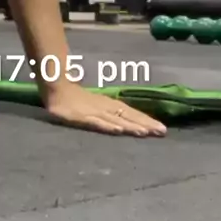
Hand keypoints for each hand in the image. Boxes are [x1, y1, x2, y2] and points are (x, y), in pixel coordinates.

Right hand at [45, 84, 166, 136]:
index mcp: (110, 105)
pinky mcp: (83, 116)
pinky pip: (97, 122)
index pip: (132, 113)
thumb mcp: (96, 106)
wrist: (57, 87)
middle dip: (146, 124)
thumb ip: (109, 114)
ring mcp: (95, 112)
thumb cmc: (77, 98)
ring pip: (116, 119)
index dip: (147, 120)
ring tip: (146, 132)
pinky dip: (108, 125)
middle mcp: (106, 107)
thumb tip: (125, 122)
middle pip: (129, 116)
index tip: (163, 129)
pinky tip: (119, 130)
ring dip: (131, 126)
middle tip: (162, 132)